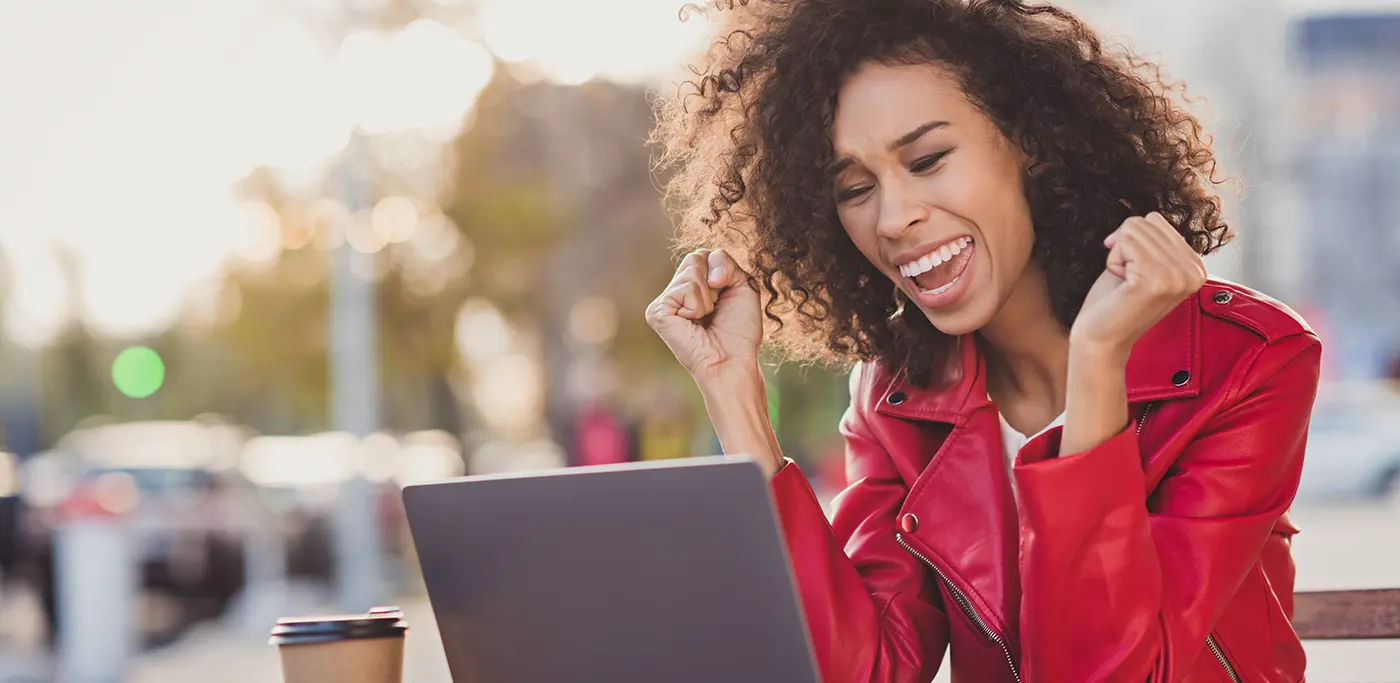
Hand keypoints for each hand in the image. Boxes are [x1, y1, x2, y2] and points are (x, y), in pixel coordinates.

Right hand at [646, 248, 763, 384]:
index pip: (705, 254)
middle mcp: (676, 290)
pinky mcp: (657, 311)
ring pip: (691, 271)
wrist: (733, 360)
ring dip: (708, 297)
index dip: (723, 271)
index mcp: (694, 283)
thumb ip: (724, 261)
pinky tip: (693, 323)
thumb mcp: (743, 284)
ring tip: (704, 318)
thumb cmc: (739, 329)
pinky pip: (685, 288)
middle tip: (714, 309)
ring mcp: (664, 301)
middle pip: (696, 257)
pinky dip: (697, 305)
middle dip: (715, 282)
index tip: (725, 298)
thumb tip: (701, 269)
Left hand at [1070, 212, 1206, 360]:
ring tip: (1125, 283)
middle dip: (1124, 248)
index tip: (1135, 274)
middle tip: (1127, 280)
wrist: (1101, 339)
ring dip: (1118, 255)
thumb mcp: (1144, 263)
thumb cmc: (1116, 300)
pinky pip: (1125, 240)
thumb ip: (1155, 239)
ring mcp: (1178, 276)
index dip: (1133, 243)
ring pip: (1133, 228)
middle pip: (1145, 221)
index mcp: (1196, 267)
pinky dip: (1113, 261)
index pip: (1156, 220)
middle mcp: (1195, 272)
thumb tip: (1149, 216)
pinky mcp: (1156, 280)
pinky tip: (1121, 285)